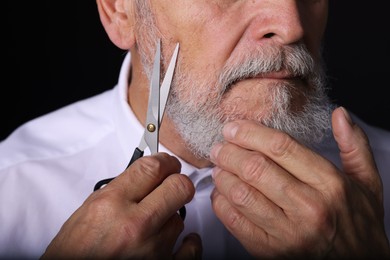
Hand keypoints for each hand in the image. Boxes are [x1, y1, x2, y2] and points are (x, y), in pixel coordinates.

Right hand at [41, 153, 201, 258]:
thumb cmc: (76, 250)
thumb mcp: (89, 210)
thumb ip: (120, 189)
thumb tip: (146, 175)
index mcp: (111, 205)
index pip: (152, 167)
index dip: (164, 161)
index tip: (167, 163)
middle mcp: (134, 225)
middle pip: (178, 187)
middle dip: (177, 182)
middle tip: (172, 184)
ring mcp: (151, 249)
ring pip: (180, 218)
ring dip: (170, 218)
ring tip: (153, 225)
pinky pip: (191, 250)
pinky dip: (188, 243)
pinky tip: (181, 240)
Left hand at [210, 107, 389, 257]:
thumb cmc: (359, 222)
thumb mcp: (367, 182)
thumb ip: (354, 146)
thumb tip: (339, 114)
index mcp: (330, 184)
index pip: (281, 148)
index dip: (250, 133)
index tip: (233, 128)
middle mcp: (308, 208)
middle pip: (255, 169)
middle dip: (229, 153)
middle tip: (219, 147)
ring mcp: (288, 232)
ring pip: (242, 194)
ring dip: (223, 176)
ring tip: (219, 167)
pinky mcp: (270, 251)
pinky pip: (235, 222)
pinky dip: (221, 203)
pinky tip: (222, 193)